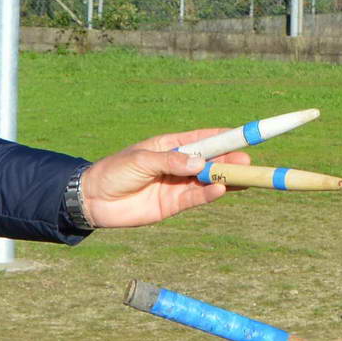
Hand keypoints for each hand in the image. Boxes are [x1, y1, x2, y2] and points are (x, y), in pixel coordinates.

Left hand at [74, 130, 246, 227]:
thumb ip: (171, 161)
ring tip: (243, 177)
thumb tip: (200, 163)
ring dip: (224, 179)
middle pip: (211, 161)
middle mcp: (178, 164)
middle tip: (248, 161)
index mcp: (171, 145)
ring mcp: (177, 185)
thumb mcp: (142, 160)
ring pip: (207, 181)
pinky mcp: (172, 205)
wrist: (93, 199)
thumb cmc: (114, 171)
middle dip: (230, 161)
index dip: (226, 138)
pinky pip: (195, 198)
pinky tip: (221, 190)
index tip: (246, 135)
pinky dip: (209, 194)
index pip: (204, 139)